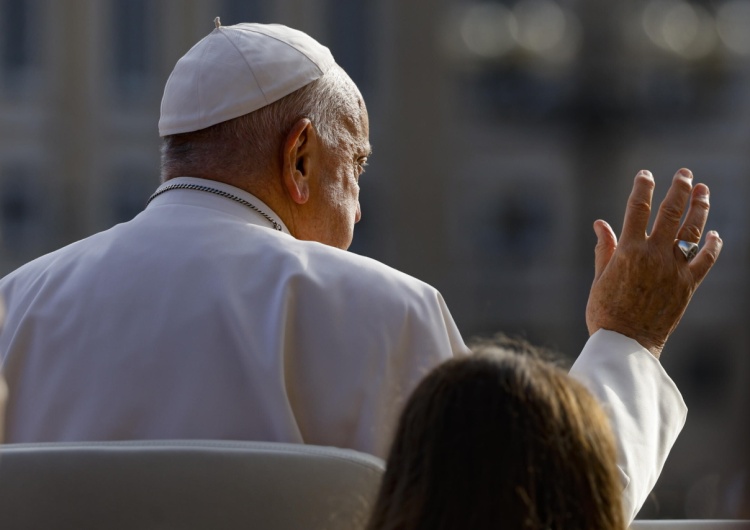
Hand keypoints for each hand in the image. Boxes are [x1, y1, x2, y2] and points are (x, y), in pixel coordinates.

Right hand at [586, 169, 722, 357]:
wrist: (627, 344)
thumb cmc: (605, 313)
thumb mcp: (600, 279)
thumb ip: (604, 249)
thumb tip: (601, 223)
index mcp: (628, 251)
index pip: (637, 209)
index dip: (643, 188)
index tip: (646, 175)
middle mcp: (654, 255)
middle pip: (670, 213)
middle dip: (679, 189)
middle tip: (685, 173)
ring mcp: (673, 269)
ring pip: (692, 231)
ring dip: (699, 208)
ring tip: (703, 191)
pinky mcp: (687, 285)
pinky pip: (705, 260)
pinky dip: (712, 246)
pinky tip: (715, 234)